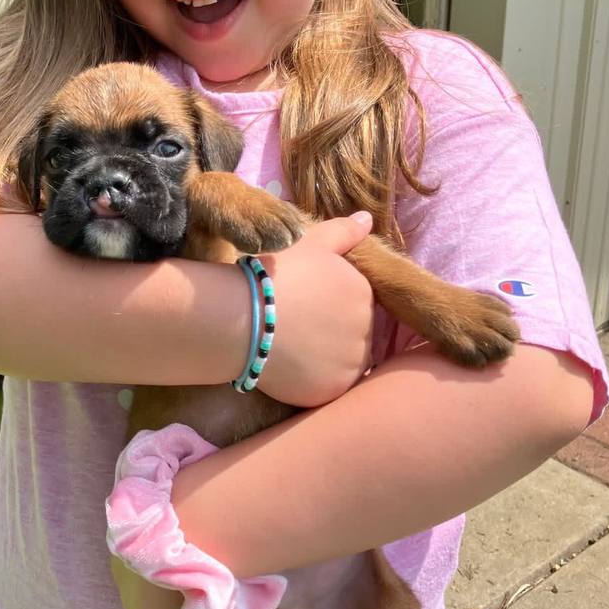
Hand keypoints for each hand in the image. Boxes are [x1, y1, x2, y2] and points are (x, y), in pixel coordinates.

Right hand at [255, 214, 374, 408]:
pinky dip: (313, 381)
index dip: (327, 303)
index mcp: (364, 292)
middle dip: (329, 332)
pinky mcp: (333, 390)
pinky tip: (289, 368)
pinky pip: (328, 387)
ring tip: (290, 347)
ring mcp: (352, 363)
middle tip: (293, 326)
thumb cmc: (273, 275)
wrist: (240, 318)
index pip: (356, 302)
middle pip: (354, 334)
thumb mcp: (309, 243)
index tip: (302, 303)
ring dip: (324, 358)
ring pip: (343, 363)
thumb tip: (367, 218)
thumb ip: (343, 232)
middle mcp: (368, 329)